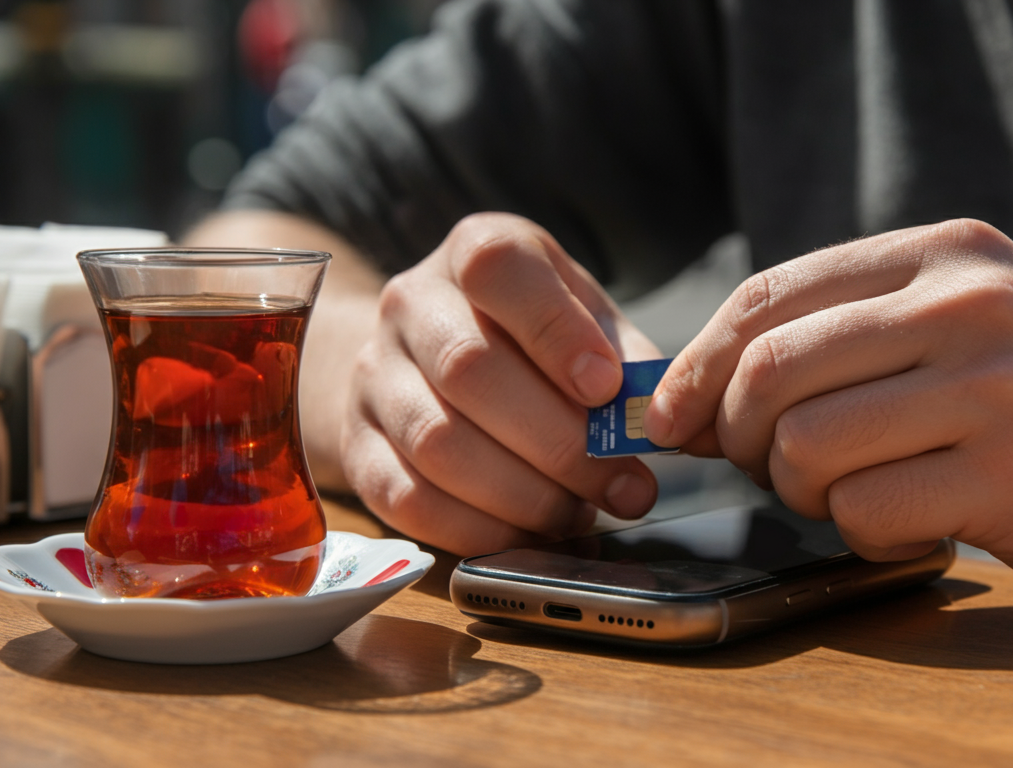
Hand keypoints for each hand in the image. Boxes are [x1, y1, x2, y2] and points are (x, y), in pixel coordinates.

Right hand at [341, 213, 661, 554]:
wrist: (421, 357)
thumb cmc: (525, 336)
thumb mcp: (581, 316)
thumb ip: (622, 354)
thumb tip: (656, 413)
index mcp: (472, 252)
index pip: (497, 270)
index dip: (554, 331)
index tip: (607, 389)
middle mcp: (410, 303)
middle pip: (470, 370)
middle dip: (559, 442)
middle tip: (624, 485)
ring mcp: (374, 375)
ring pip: (438, 443)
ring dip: (524, 494)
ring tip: (582, 512)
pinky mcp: (357, 446)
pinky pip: (408, 500)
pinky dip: (478, 527)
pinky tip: (528, 533)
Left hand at [645, 219, 1012, 597]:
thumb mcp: (964, 319)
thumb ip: (843, 334)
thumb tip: (692, 393)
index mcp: (944, 254)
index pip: (770, 293)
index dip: (698, 362)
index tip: (670, 415)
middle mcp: (968, 307)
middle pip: (771, 371)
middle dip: (739, 435)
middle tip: (767, 464)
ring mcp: (994, 391)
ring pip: (805, 447)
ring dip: (801, 491)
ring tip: (852, 491)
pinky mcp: (1010, 481)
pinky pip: (862, 514)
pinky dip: (861, 533)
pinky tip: (909, 523)